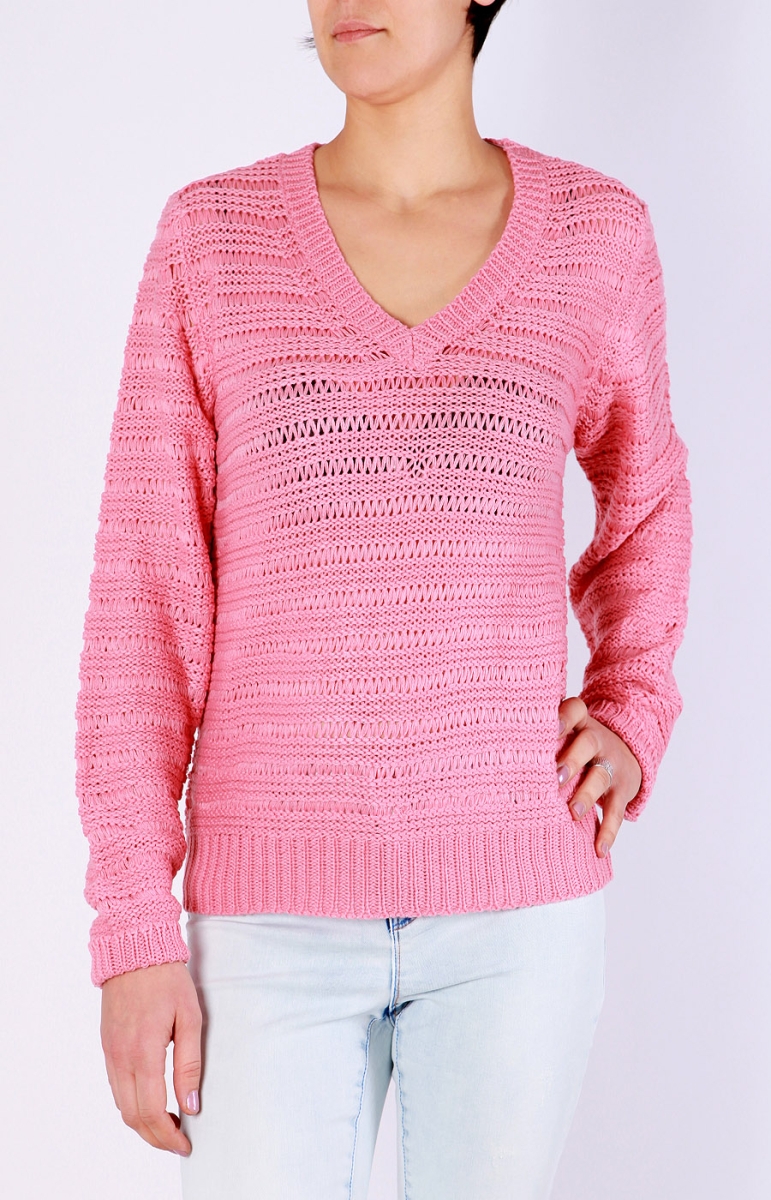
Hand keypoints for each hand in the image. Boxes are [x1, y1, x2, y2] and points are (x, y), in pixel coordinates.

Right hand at [101, 961, 201, 1155]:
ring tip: (168, 1125)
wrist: (135, 949)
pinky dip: (131, 1103)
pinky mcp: (107, 1045)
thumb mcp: (191, 1018)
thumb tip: (191, 1105)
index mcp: (143, 1051)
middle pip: (131, 1116)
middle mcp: (120, 1057)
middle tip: (179, 1142)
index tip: (186, 1144)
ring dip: (142, 1123)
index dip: (167, 1136)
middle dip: (155, 1137)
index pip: (150, 1111)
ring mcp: (110, 1052)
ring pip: (120, 1105)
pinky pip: (115, 1086)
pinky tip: (150, 1101)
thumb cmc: (168, 979)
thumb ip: (190, 1065)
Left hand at [556, 696, 642, 859]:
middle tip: (556, 777)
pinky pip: (616, 812)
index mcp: (579, 724)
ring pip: (601, 776)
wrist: (629, 751)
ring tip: (572, 813)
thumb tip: (491, 755)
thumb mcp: (568, 733)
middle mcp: (597, 741)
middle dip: (572, 759)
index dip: (564, 716)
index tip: (550, 726)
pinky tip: (598, 849)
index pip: (575, 710)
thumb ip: (541, 740)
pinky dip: (607, 832)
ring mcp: (612, 765)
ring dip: (587, 795)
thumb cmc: (579, 746)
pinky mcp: (623, 790)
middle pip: (588, 743)